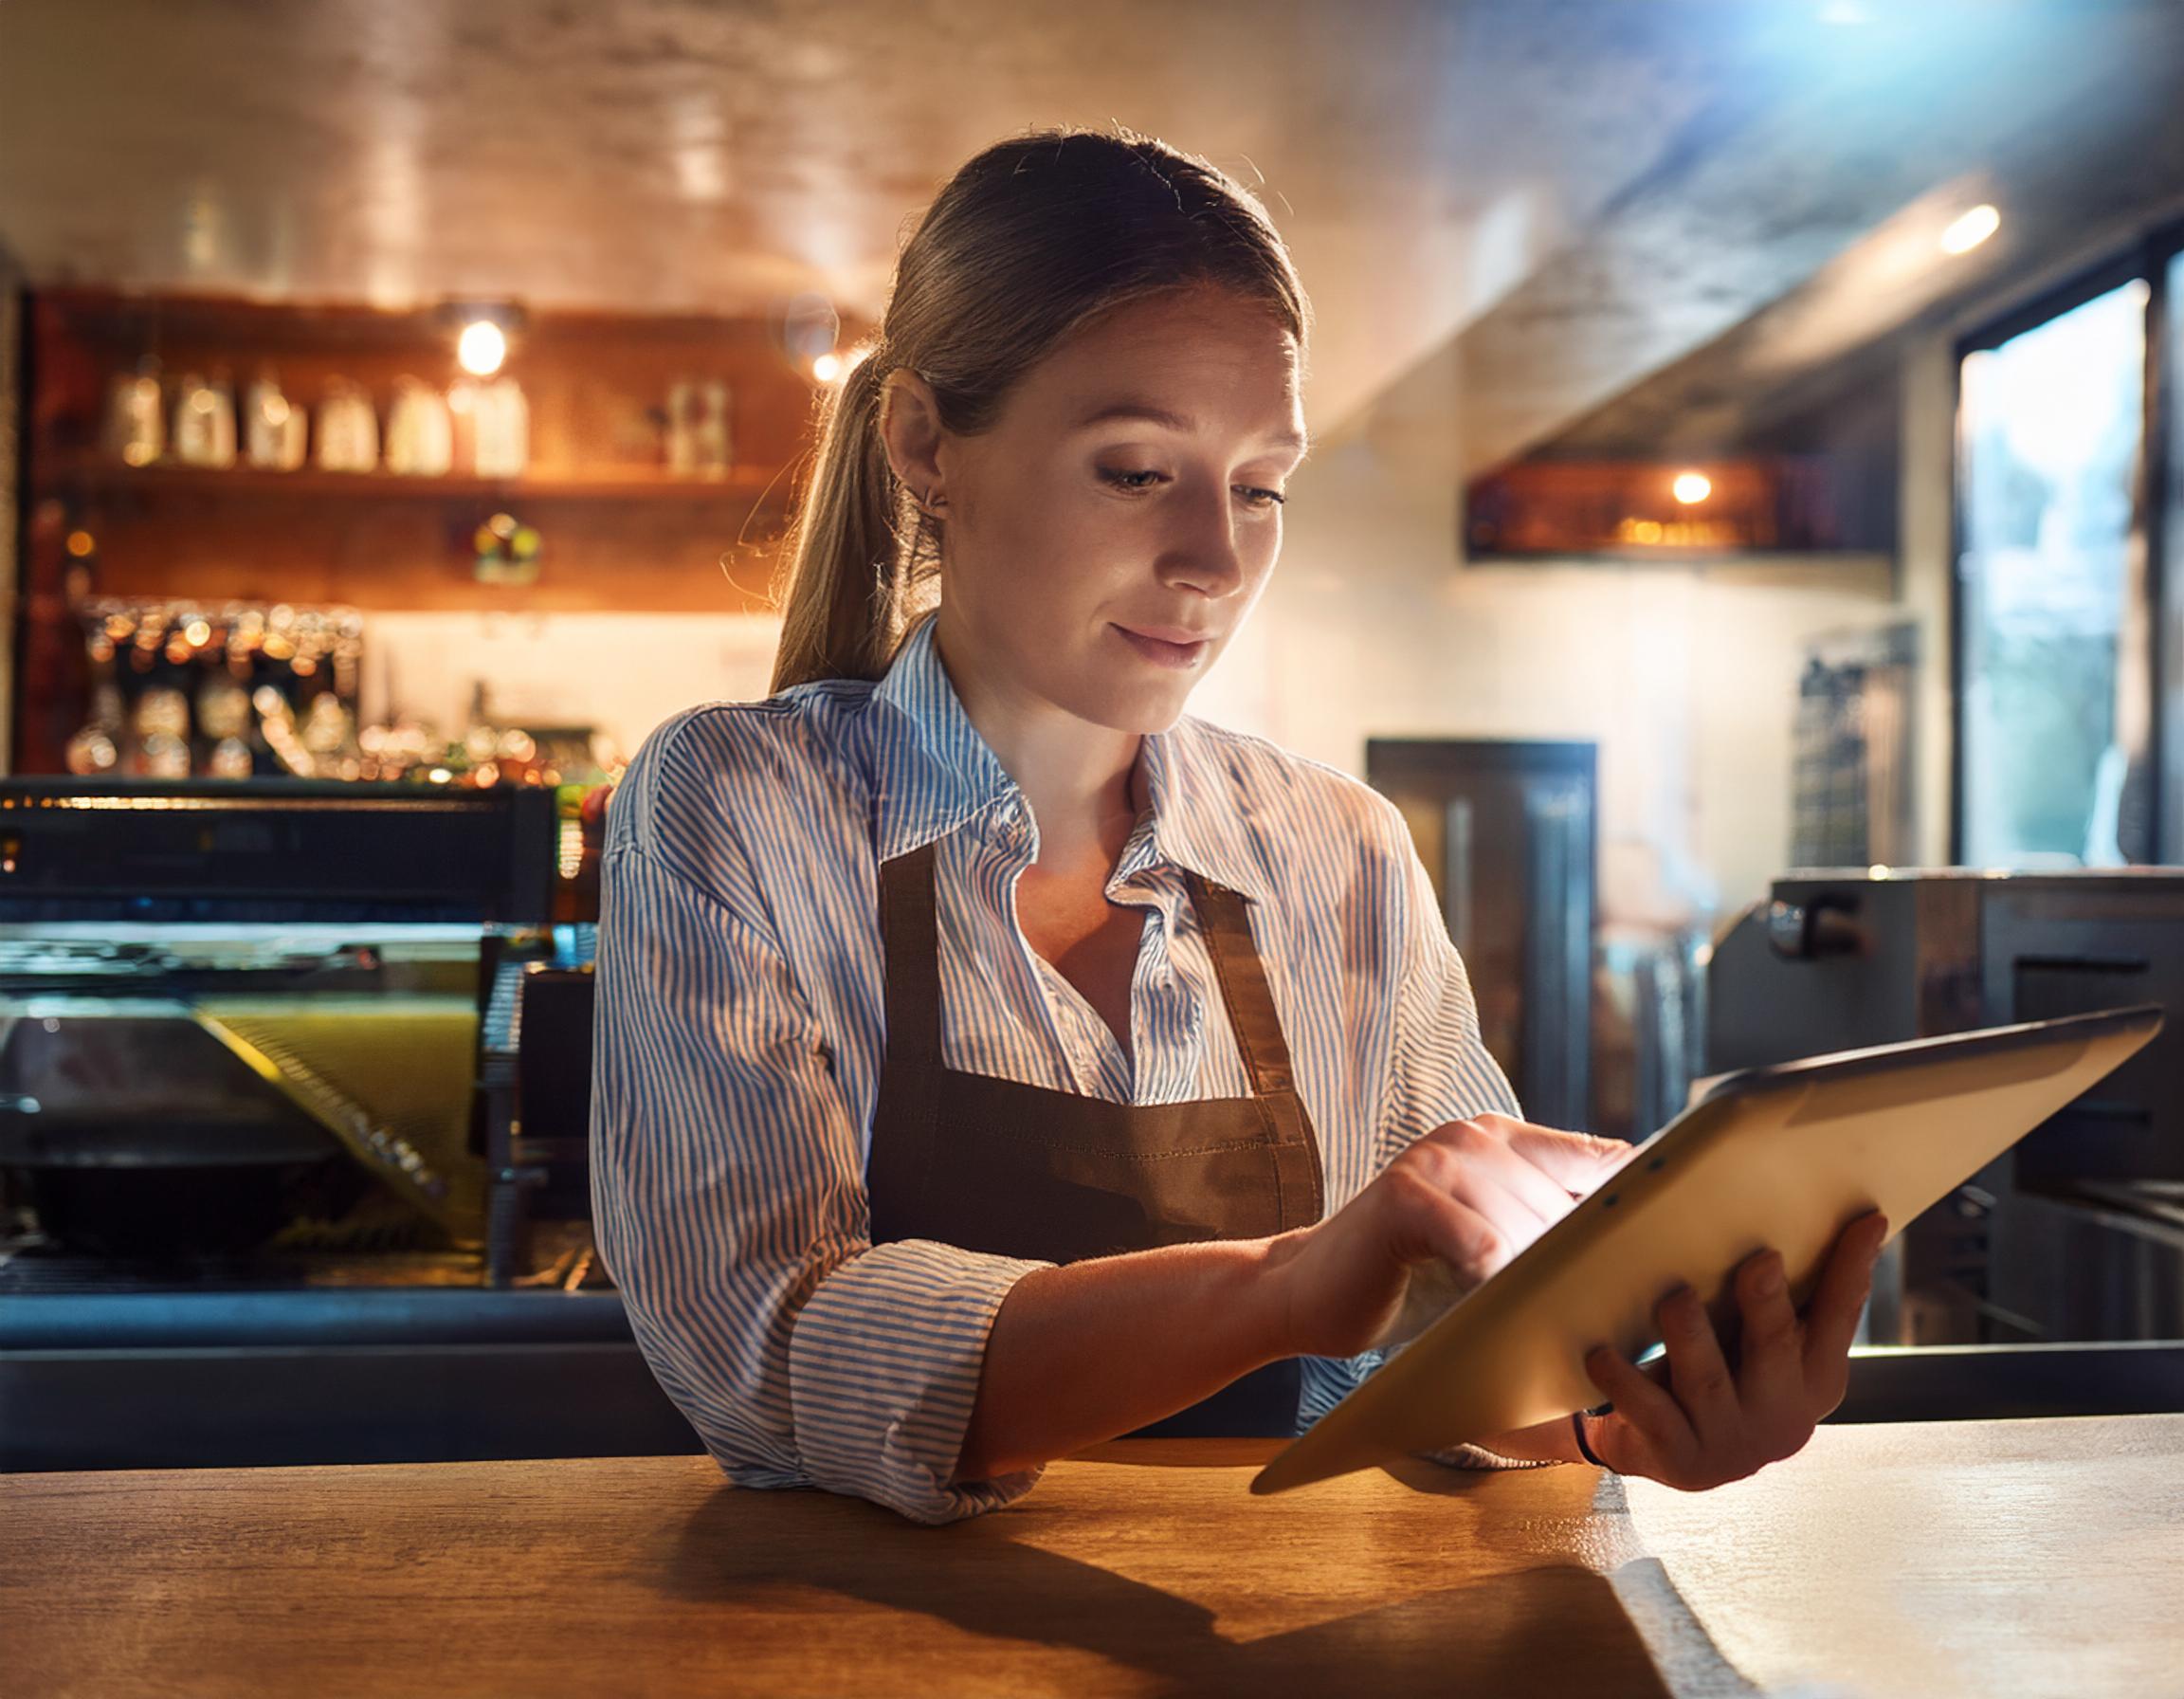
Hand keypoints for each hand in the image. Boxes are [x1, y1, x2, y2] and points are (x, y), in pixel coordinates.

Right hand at [1264, 1112, 1632, 1359]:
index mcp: (1499, 1136)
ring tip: (1529, 1319)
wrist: (1307, 1292)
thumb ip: (1545, 1224)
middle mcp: (1471, 1135)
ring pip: (1529, 1231)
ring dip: (1535, 1285)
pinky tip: (1479, 1307)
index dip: (1638, 1203)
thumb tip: (1642, 1249)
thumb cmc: (1408, 1280)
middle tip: (1587, 1316)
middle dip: (1581, 1269)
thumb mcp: (1489, 1242)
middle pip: (1569, 1208)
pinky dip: (1493, 1286)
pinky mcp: (1405, 1195)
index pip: (1598, 1160)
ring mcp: (1435, 1158)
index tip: (1673, 1246)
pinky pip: (1483, 1247)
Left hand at [1574, 1209, 1888, 1489]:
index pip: (1838, 1315)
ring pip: (1708, 1380)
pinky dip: (1624, 1380)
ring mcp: (1731, 1442)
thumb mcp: (1756, 1340)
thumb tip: (1783, 1206)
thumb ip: (1779, 1297)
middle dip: (1768, 1305)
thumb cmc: (1721, 1371)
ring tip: (1675, 1300)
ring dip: (1692, 1336)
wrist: (1664, 1449)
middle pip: (1776, 1349)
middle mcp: (1783, 1415)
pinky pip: (1649, 1411)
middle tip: (1761, 1260)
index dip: (1853, 1269)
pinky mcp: (1680, 1458)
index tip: (1867, 1219)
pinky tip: (1601, 1354)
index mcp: (1815, 1378)